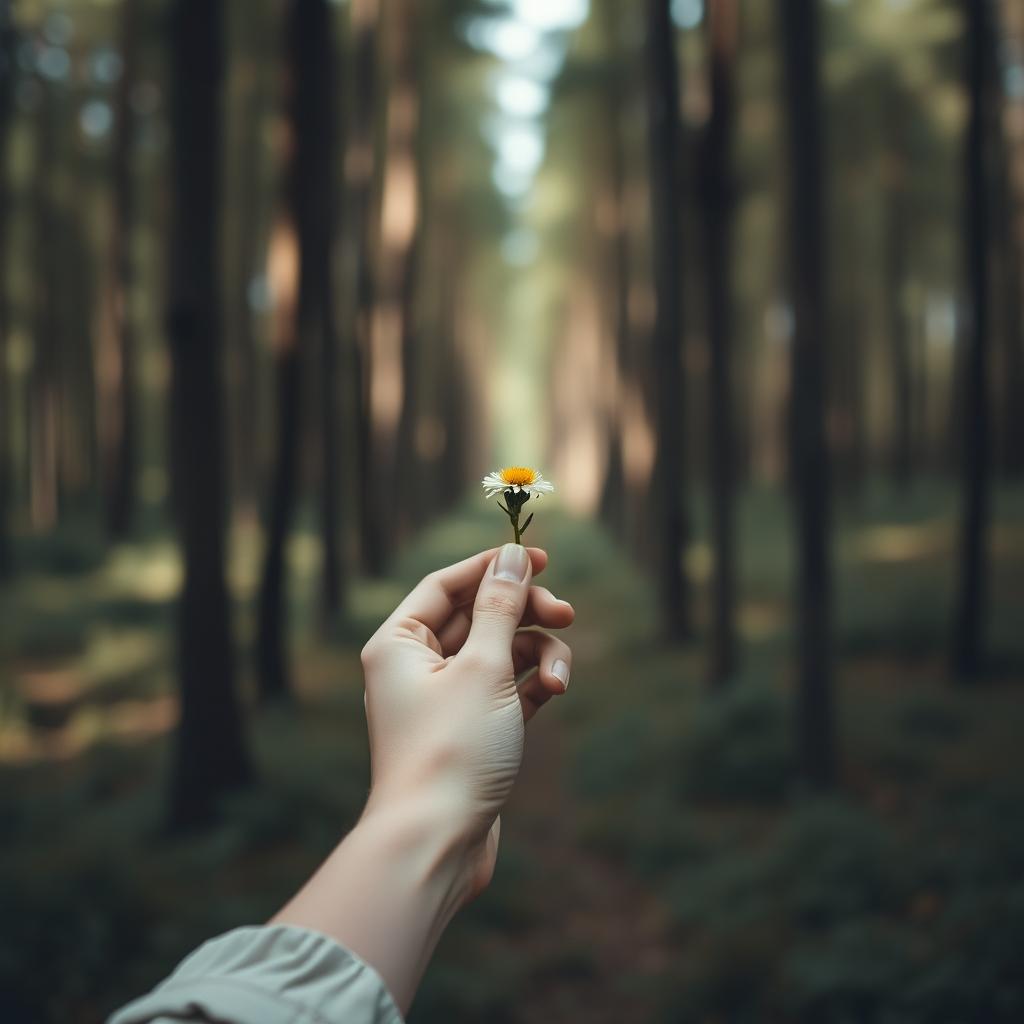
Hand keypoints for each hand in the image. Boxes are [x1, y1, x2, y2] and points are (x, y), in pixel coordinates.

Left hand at [272, 544, 573, 1012]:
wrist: (437, 844)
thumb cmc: (451, 750)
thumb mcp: (483, 667)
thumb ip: (502, 606)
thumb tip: (513, 555)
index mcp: (399, 642)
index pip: (447, 584)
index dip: (493, 566)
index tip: (540, 557)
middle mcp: (416, 666)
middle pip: (479, 615)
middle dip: (525, 613)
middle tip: (566, 614)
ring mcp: (446, 699)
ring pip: (500, 652)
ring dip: (537, 654)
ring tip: (559, 678)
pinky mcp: (473, 729)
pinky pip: (508, 688)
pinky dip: (532, 684)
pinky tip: (554, 692)